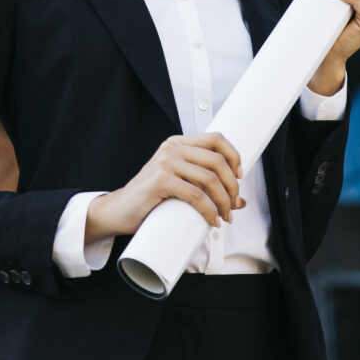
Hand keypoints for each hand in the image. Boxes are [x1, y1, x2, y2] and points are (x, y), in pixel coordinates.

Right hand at [85, 132, 244, 243]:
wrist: (118, 211)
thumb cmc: (151, 199)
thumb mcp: (179, 184)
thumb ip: (204, 187)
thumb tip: (241, 202)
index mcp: (178, 143)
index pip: (216, 138)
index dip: (233, 155)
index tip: (239, 176)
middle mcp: (173, 148)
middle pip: (216, 160)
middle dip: (231, 185)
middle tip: (234, 205)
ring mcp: (166, 163)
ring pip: (209, 178)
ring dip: (224, 200)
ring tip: (225, 216)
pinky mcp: (160, 181)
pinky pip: (195, 194)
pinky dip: (209, 210)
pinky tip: (212, 220)